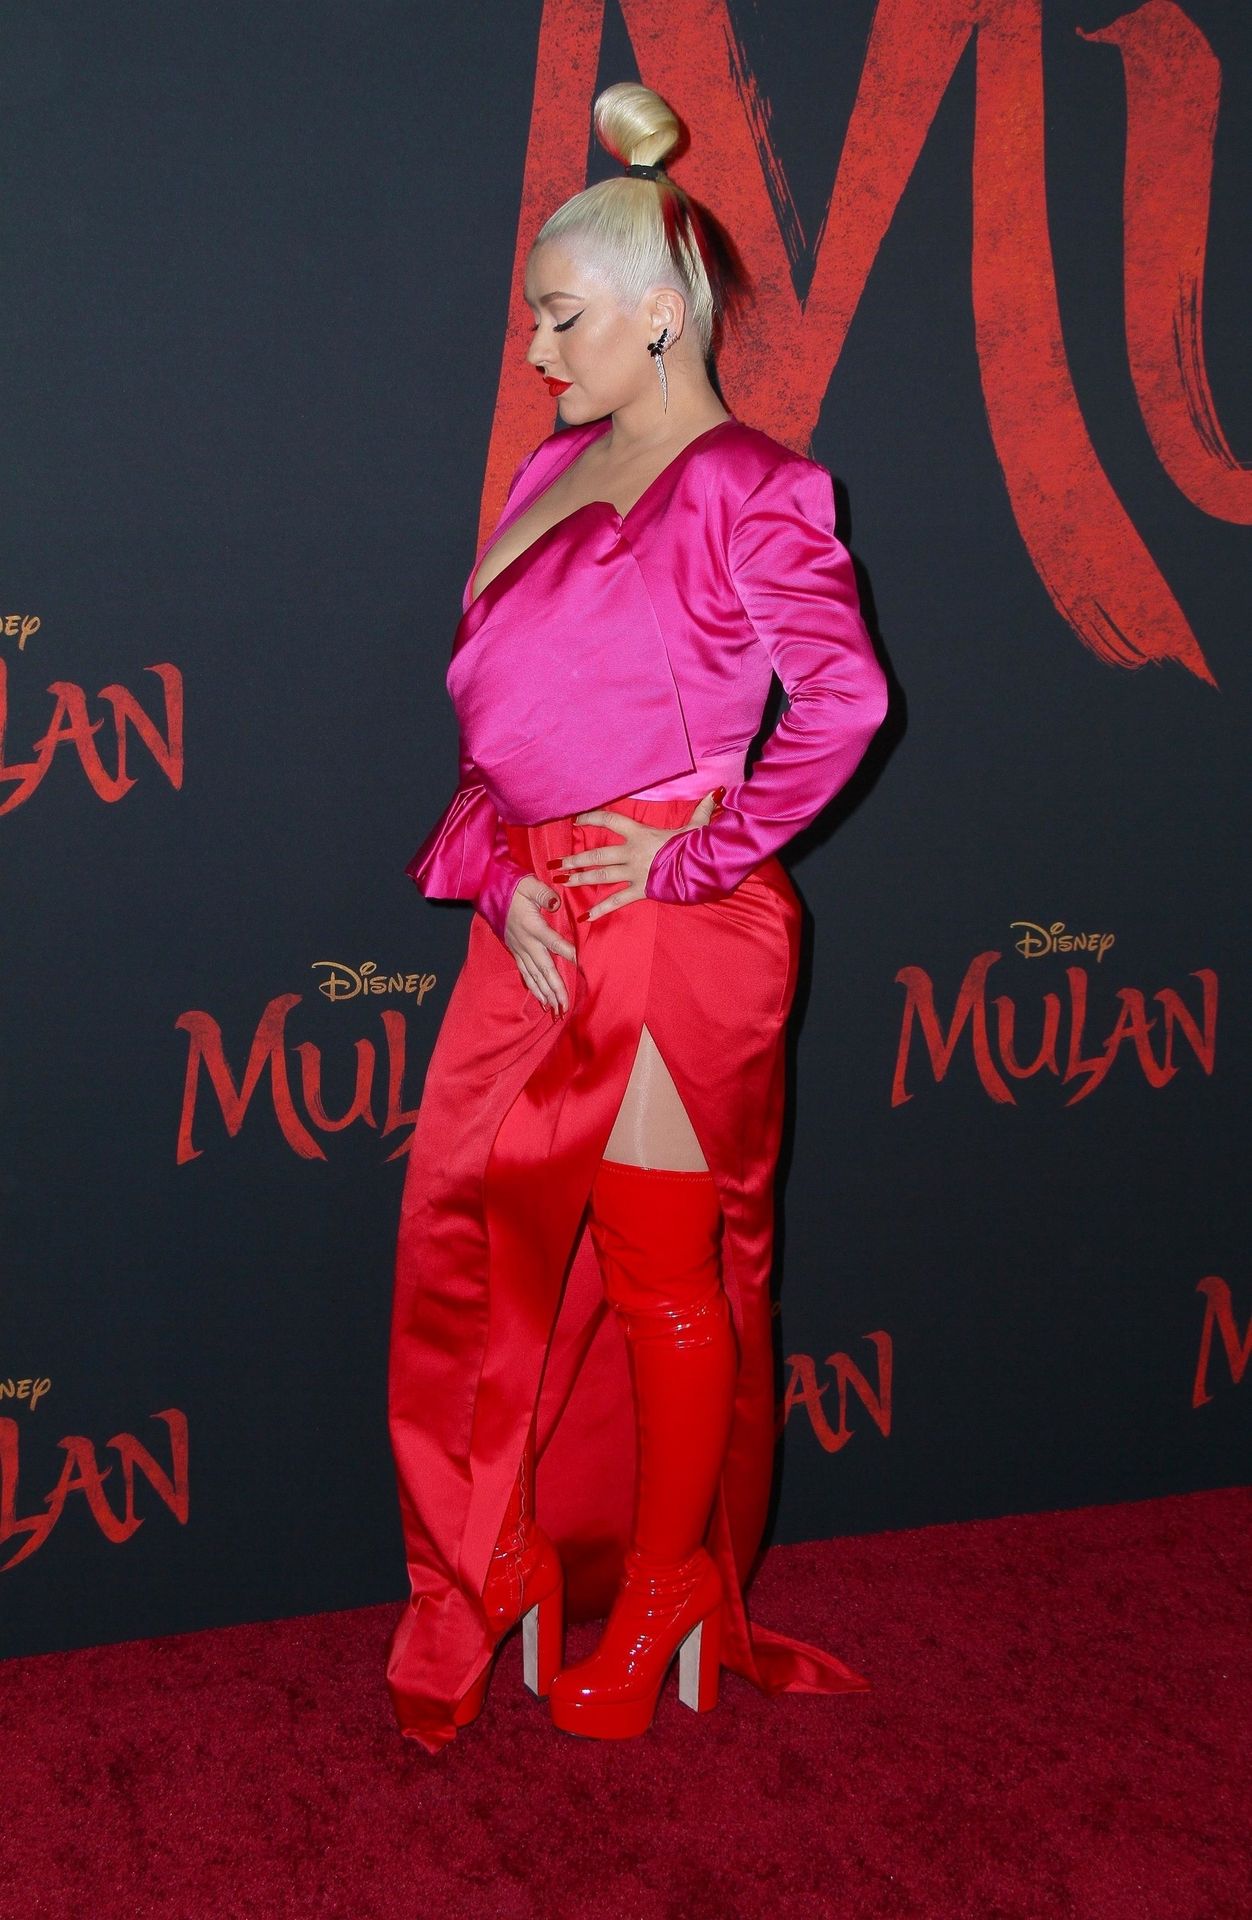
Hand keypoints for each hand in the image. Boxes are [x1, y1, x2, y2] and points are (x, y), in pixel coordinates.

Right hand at [504, 873, 578, 1014]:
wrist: (488, 890)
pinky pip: (525, 973)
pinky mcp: (515, 951)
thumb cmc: (513, 886)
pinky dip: (533, 988)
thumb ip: (543, 894)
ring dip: (545, 994)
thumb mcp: (529, 885)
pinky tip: (541, 999)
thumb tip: (556, 902)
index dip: (569, 954)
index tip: (583, 967)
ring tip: (555, 1009)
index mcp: (533, 927)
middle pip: (544, 969)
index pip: (555, 943)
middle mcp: (526, 943)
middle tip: (564, 1006)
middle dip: (555, 988)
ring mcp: (519, 949)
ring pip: (534, 976)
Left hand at [549, 789, 720, 923]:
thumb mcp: (697, 826)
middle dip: (575, 859)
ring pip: (601, 876)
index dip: (591, 817)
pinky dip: (601, 909)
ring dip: (580, 879)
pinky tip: (586, 916)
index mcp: (641, 833)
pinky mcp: (641, 890)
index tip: (576, 819)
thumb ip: (701, 811)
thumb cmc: (698, 845)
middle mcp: (632, 852)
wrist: (702, 867)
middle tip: (556, 863)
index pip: (609, 820)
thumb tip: (713, 795)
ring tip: (562, 881)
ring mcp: (634, 872)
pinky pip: (617, 901)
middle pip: (597, 854)